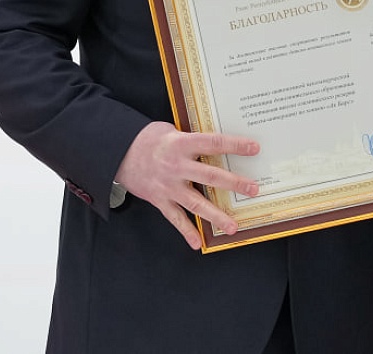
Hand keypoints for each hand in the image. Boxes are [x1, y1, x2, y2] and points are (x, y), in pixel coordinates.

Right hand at [115, 121, 259, 249]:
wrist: (117, 153)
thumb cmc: (148, 138)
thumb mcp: (171, 130)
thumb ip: (192, 139)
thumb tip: (217, 144)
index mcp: (182, 144)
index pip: (214, 143)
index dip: (235, 145)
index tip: (254, 148)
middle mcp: (176, 166)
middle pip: (210, 176)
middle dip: (233, 183)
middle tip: (253, 189)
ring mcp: (168, 186)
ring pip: (195, 203)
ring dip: (215, 215)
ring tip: (233, 226)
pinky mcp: (159, 200)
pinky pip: (175, 218)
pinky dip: (186, 231)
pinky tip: (198, 242)